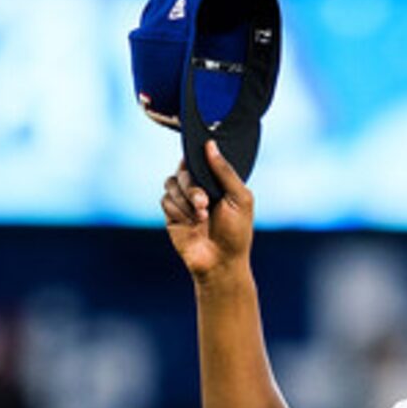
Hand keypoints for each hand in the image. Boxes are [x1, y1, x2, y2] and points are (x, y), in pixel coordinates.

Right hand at [162, 140, 254, 283]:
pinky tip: (191, 224)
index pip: (199, 157)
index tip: (196, 154)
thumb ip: (225, 171)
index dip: (195, 154)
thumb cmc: (236, 233)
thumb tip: (210, 145)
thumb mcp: (240, 198)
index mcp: (216, 180)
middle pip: (183, 169)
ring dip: (186, 199)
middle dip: (193, 186)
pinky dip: (179, 211)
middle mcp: (198, 187)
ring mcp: (184, 200)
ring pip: (171, 182)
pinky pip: (166, 200)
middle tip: (205, 202)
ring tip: (201, 217)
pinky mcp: (172, 214)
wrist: (222, 262)